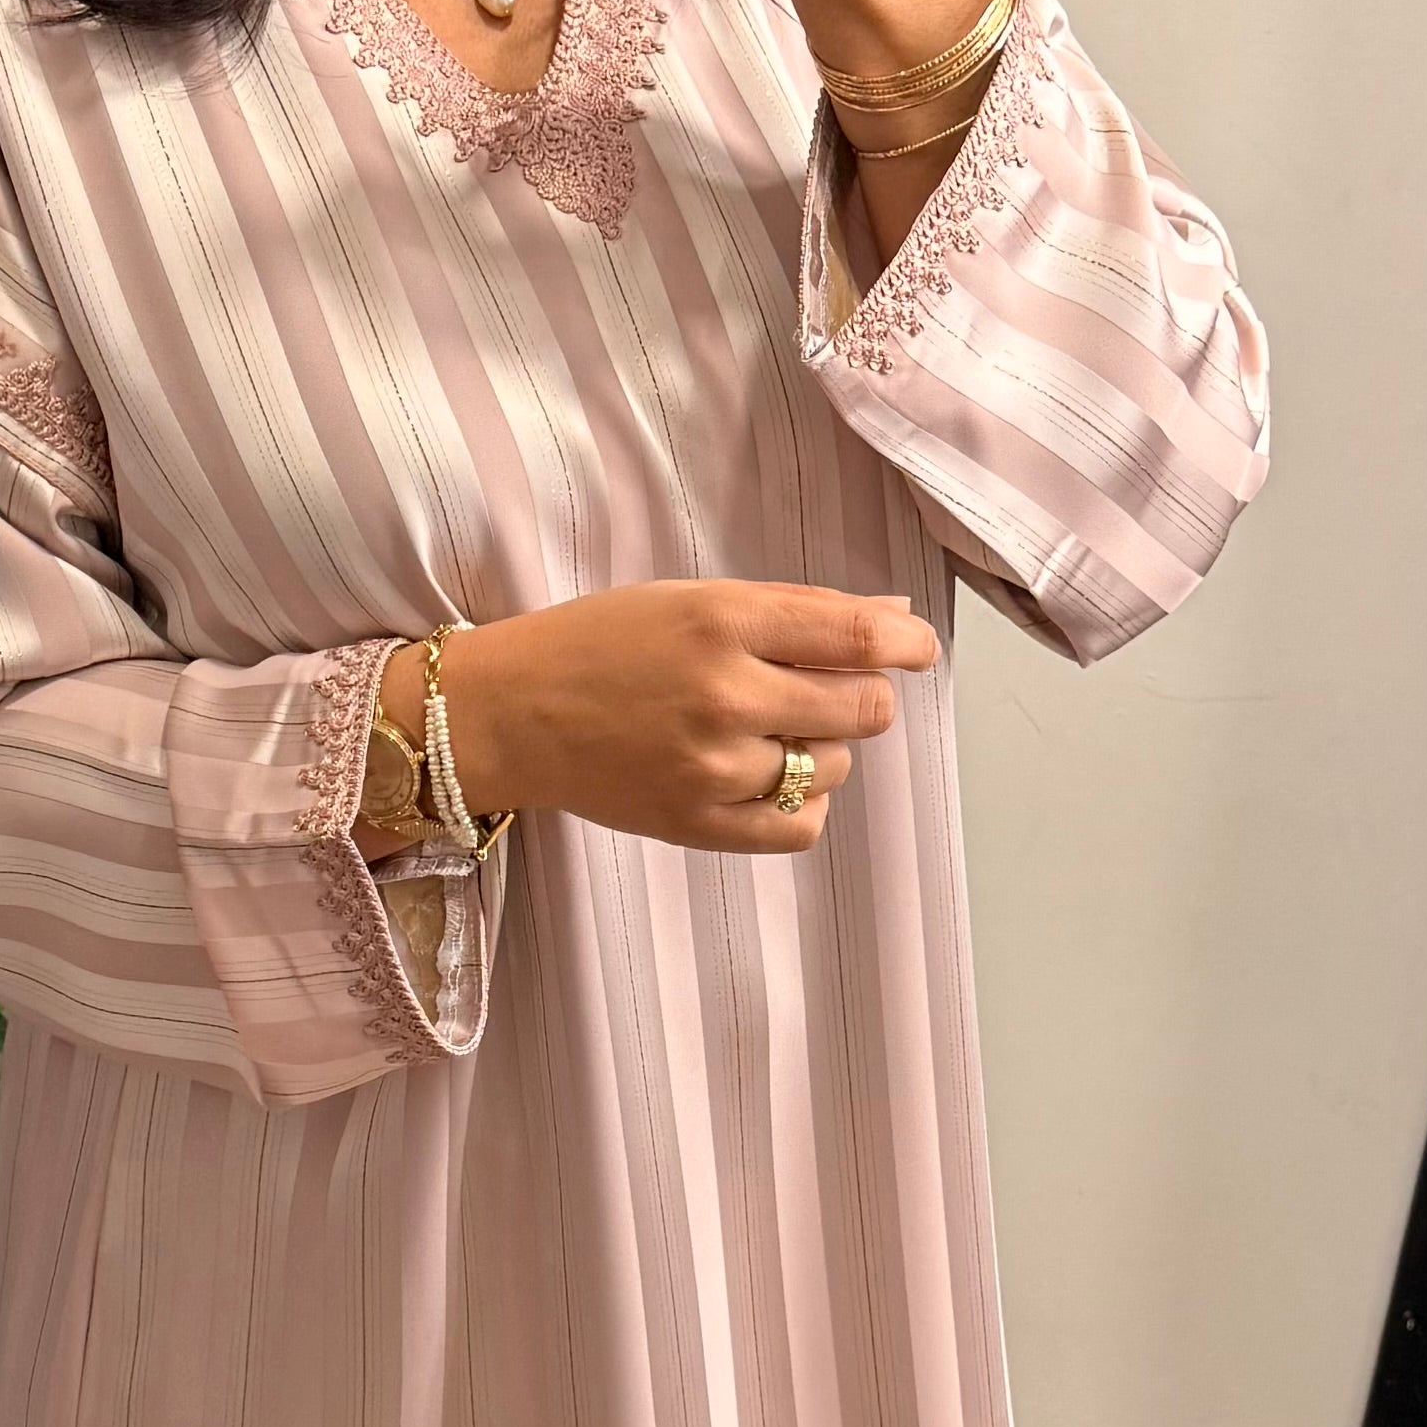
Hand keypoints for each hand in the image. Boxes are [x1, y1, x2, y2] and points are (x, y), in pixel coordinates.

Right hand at [372, 581, 938, 858]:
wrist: (509, 714)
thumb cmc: (599, 644)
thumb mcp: (692, 600)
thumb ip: (794, 610)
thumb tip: (892, 614)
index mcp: (722, 621)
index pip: (853, 634)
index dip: (905, 642)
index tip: (917, 648)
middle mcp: (724, 695)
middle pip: (861, 707)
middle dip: (863, 696)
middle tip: (827, 690)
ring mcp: (713, 767)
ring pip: (834, 767)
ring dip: (823, 749)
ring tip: (766, 731)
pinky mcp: (698, 824)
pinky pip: (800, 826)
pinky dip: (802, 803)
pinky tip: (766, 778)